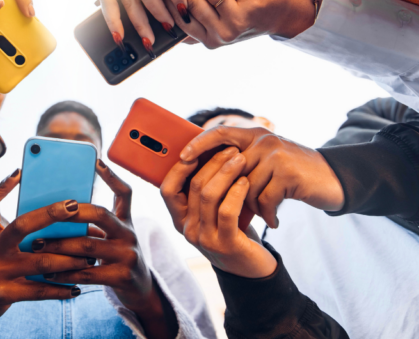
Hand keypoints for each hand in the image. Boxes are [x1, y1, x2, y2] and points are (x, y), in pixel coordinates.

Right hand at [0, 171, 89, 338]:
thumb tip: (57, 211)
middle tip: (76, 208)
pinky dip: (60, 290)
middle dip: (50, 214)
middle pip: (22, 225)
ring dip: (68, 259)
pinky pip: (38, 291)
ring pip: (40, 262)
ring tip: (89, 257)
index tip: (22, 172)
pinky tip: (77, 288)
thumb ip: (18, 229)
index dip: (1, 187)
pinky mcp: (3, 294)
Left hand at [33, 161, 177, 338]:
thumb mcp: (112, 237)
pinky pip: (87, 273)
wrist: (141, 290)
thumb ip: (93, 225)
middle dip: (71, 212)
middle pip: (100, 214)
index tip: (97, 161)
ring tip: (37, 245)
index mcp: (126, 220)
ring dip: (58, 245)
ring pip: (88, 245)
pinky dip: (65, 273)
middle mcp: (129, 234)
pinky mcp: (122, 277)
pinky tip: (48, 273)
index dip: (112, 176)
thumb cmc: (116, 259)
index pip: (124, 193)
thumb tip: (53, 213)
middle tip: (48, 213)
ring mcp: (128, 255)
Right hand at [161, 149, 276, 277]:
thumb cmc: (232, 231)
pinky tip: (245, 181)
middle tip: (231, 149)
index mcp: (180, 219)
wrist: (251, 268)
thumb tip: (204, 153)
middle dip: (213, 162)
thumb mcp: (212, 213)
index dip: (179, 168)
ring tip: (241, 160)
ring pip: (209, 195)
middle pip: (193, 186)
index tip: (196, 149)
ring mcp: (204, 239)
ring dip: (226, 172)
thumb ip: (204, 192)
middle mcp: (187, 230)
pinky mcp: (225, 245)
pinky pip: (226, 211)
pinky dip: (236, 192)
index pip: (167, 189)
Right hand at [164, 0, 314, 48]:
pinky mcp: (253, 2)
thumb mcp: (219, 28)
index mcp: (210, 41)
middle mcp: (223, 34)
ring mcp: (239, 20)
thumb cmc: (246, 18)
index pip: (182, 18)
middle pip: (192, 2)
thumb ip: (196, 27)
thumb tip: (165, 15)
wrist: (282, 16)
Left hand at [180, 126, 344, 227]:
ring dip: (252, 206)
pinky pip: (264, 199)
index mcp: (254, 134)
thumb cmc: (291, 175)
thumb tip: (204, 174)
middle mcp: (263, 140)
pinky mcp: (288, 173)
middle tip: (233, 211)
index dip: (199, 144)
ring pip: (246, 187)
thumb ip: (241, 162)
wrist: (332, 180)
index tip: (183, 158)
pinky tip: (274, 220)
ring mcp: (276, 155)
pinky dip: (268, 214)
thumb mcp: (266, 161)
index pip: (219, 133)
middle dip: (229, 193)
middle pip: (229, 170)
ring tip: (264, 214)